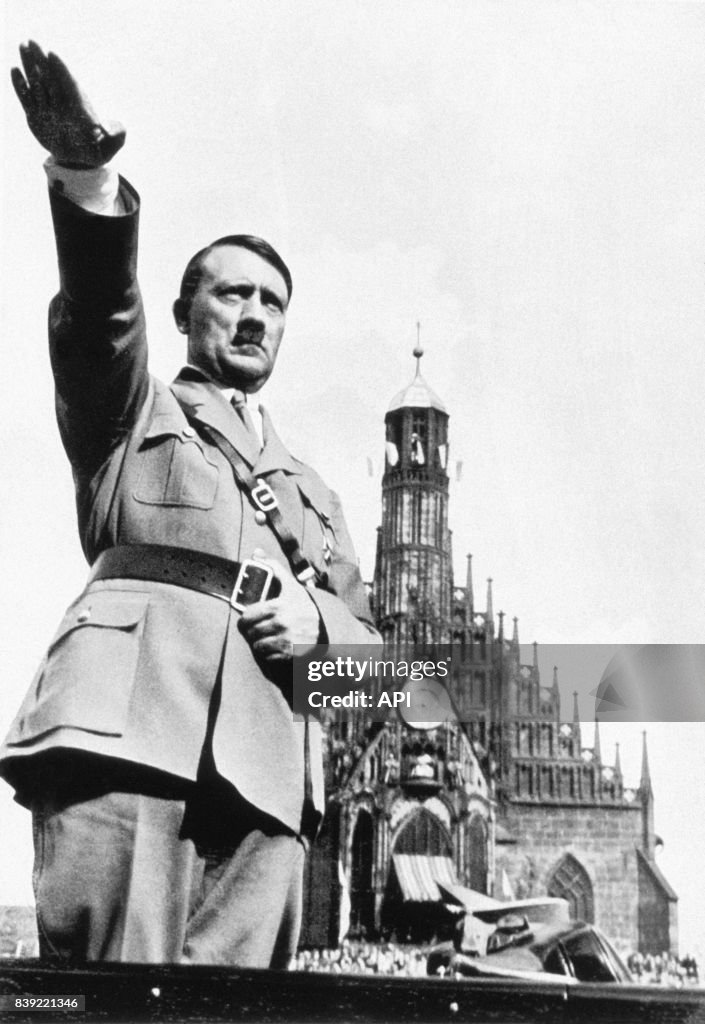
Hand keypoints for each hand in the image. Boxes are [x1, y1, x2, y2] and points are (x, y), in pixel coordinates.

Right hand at [11, 41, 124, 167]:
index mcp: (81, 108)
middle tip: (33, 41)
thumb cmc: (98, 149)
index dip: (62, 71)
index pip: (70, 85)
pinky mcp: (36, 116)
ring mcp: (49, 108)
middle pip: (51, 77)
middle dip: (42, 59)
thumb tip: (112, 129)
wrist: (80, 158)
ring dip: (29, 64)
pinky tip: (14, 71)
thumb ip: (116, 134)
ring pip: (37, 83)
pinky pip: (27, 99)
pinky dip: (20, 86)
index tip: (53, 55)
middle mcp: (63, 104)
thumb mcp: (111, 144)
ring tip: (23, 45)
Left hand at [239, 553, 320, 661]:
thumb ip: (274, 568)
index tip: (248, 618)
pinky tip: (273, 646)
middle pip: (251, 631)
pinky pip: (267, 657)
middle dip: (251, 630)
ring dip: (258, 642)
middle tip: (254, 628)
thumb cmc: (305, 605)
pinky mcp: (289, 654)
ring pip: (257, 645)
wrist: (326, 628)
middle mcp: (281, 624)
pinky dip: (268, 653)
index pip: (248, 616)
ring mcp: (285, 640)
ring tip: (263, 637)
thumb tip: (256, 552)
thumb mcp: (292, 585)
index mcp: (278, 607)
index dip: (245, 618)